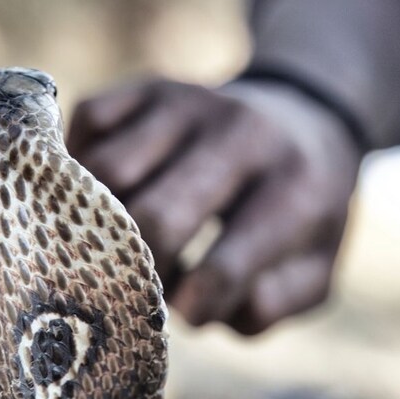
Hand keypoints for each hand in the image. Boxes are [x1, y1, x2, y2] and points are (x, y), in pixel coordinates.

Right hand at [67, 78, 361, 333]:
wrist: (304, 116)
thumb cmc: (301, 209)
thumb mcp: (318, 266)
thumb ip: (274, 302)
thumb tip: (201, 309)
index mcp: (294, 190)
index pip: (226, 266)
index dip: (196, 305)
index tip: (188, 311)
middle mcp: (240, 133)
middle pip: (154, 217)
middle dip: (138, 266)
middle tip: (142, 278)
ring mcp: (189, 103)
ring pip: (107, 170)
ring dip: (99, 215)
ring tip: (120, 233)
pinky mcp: (149, 86)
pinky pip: (88, 122)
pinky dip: (81, 160)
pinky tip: (106, 186)